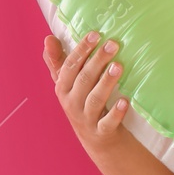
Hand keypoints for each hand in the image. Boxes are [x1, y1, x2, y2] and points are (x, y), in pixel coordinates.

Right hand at [43, 31, 127, 149]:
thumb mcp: (68, 84)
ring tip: (118, 66)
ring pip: (95, 98)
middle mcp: (71, 102)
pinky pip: (108, 122)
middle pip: (84, 79)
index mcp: (63, 88)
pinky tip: (125, 101)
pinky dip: (116, 112)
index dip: (82, 50)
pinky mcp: (101, 131)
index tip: (95, 34)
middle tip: (113, 44)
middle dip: (97, 60)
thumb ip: (59, 61)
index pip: (70, 66)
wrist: (96, 140)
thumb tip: (48, 38)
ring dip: (107, 81)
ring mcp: (86, 118)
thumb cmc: (82, 103)